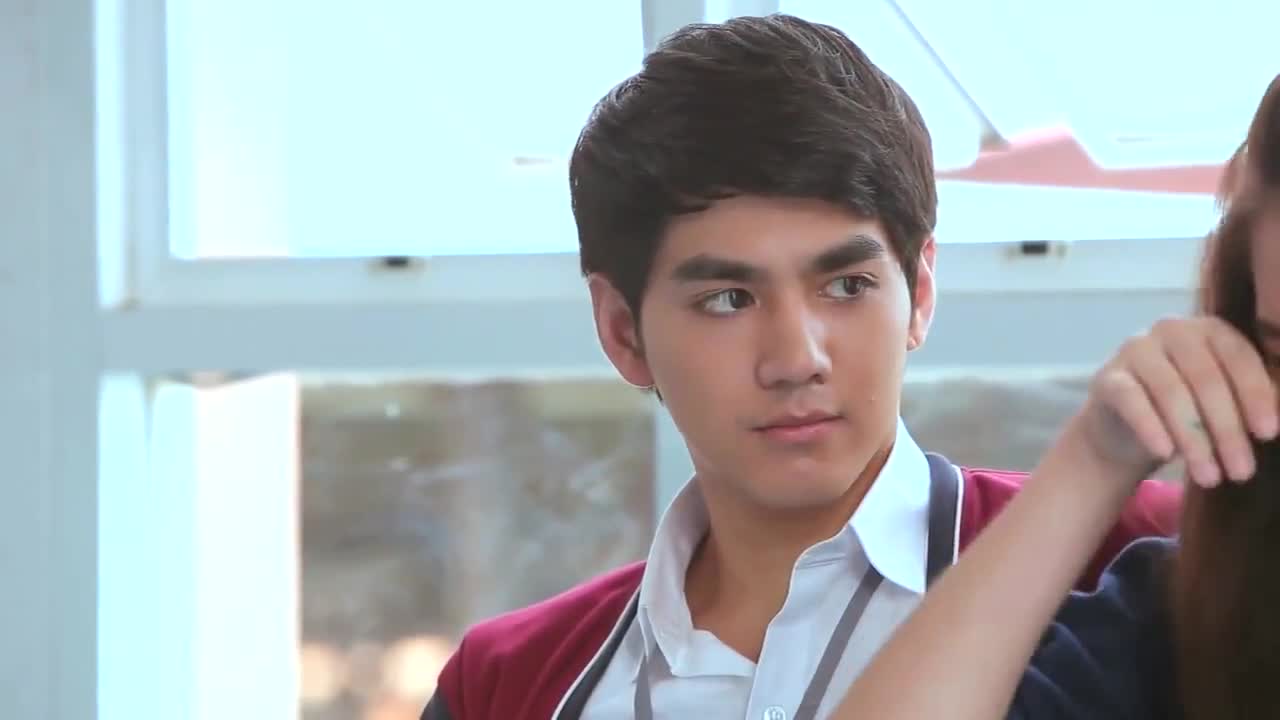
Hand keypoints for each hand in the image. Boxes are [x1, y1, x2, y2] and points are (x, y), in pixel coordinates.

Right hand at [1074, 316, 1277, 487]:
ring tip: (1208, 476)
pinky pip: (1132, 401)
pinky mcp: (1108, 377)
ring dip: (1193, 438)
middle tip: (1241, 472)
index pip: (1238, 357)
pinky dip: (1151, 428)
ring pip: (1170, 392)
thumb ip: (1249, 401)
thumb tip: (1276, 425)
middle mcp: (1172, 330)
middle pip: (1205, 378)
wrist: (1125, 427)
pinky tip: (1165, 455)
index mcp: (1210, 329)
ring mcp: (1136, 350)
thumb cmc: (1189, 411)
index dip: (1255, 396)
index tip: (1268, 434)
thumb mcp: (1223, 402)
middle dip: (1226, 429)